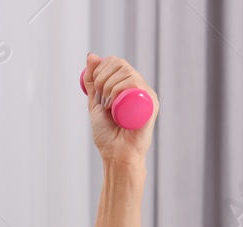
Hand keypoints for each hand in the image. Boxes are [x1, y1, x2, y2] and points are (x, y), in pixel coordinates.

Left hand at [83, 52, 154, 167]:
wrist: (116, 154)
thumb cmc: (108, 135)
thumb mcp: (95, 103)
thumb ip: (92, 82)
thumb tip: (91, 55)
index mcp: (128, 85)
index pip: (116, 61)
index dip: (100, 70)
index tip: (95, 89)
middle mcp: (140, 87)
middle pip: (120, 64)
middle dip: (102, 79)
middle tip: (101, 100)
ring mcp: (147, 94)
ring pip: (127, 73)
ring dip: (109, 87)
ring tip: (108, 106)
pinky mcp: (151, 103)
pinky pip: (136, 84)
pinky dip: (119, 90)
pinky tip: (114, 105)